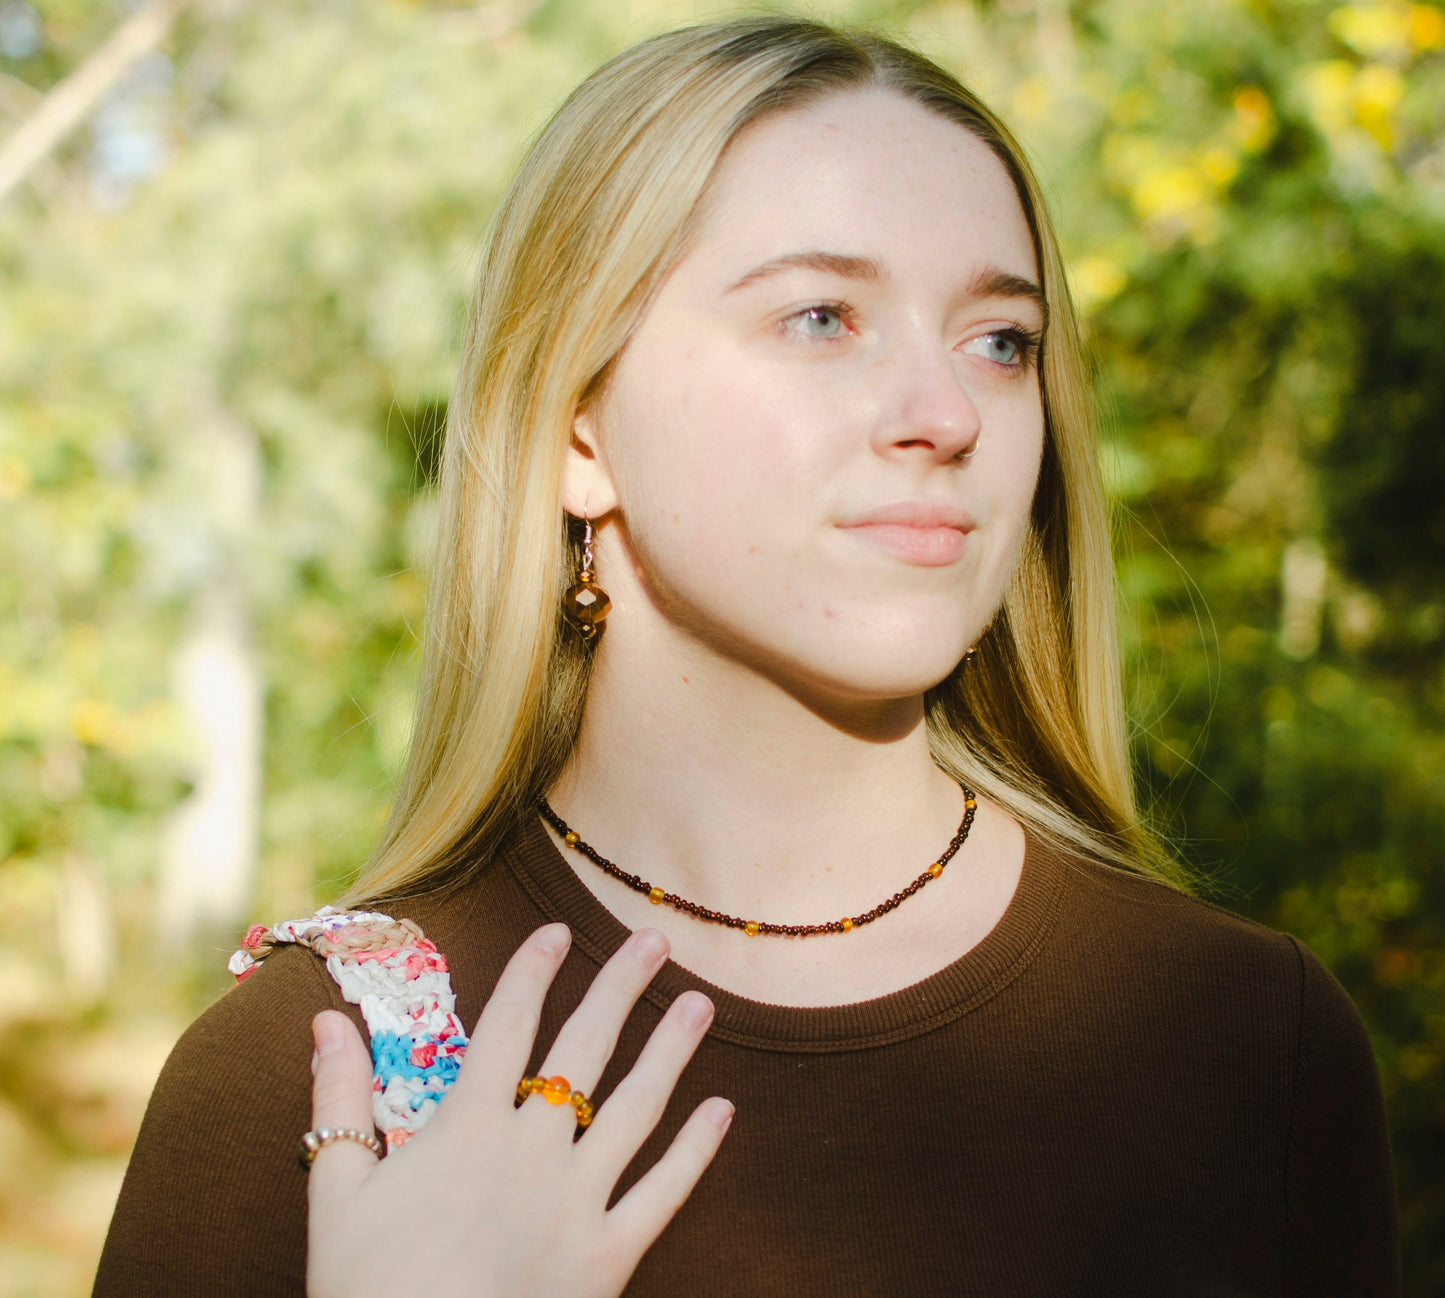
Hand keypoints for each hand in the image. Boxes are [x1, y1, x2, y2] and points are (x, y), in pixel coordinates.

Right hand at [303, 923, 731, 1297]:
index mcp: (467, 1129)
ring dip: (670, 1050)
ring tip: (699, 1003)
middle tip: (655, 941)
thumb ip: (338, 1098)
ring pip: (635, 1107)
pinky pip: (663, 1193)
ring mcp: (577, 1202)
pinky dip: (696, 1151)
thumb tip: (325, 1018)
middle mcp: (531, 1151)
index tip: (557, 931)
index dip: (532, 973)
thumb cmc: (367, 1290)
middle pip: (583, 1050)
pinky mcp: (609, 1256)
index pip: (506, 1026)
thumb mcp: (335, 1191)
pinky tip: (721, 1109)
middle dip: (619, 988)